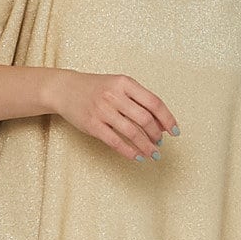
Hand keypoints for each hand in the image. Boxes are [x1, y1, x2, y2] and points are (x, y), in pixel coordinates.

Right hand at [49, 70, 178, 161]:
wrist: (65, 89)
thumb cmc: (96, 88)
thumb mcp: (118, 85)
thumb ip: (138, 100)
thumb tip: (161, 124)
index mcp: (125, 83)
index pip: (154, 102)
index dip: (167, 119)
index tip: (175, 132)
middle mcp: (114, 95)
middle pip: (145, 119)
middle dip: (156, 135)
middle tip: (160, 143)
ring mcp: (102, 110)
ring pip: (132, 132)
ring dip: (146, 146)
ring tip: (153, 154)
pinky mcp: (92, 125)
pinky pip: (115, 142)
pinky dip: (129, 152)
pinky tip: (137, 157)